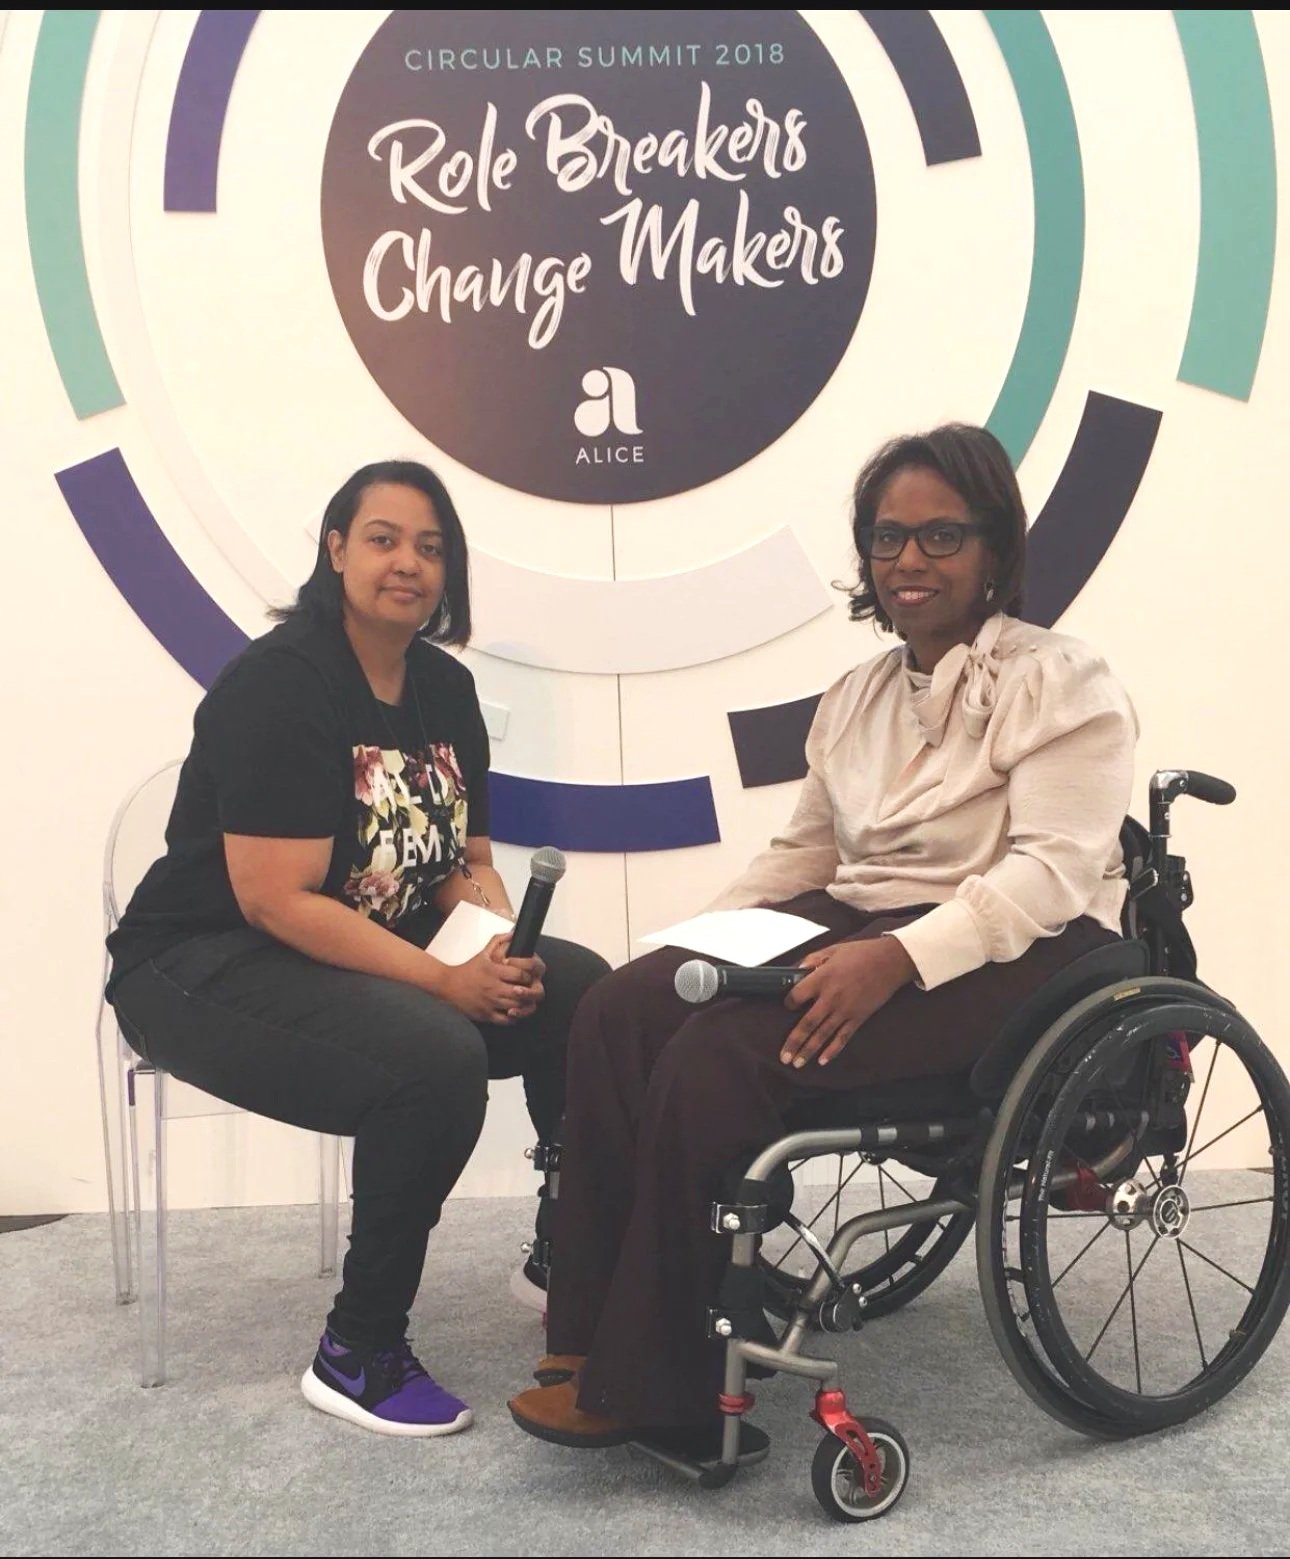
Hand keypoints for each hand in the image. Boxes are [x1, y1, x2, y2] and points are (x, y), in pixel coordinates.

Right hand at [439, 934, 544, 1023]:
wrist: (448, 985)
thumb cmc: (468, 970)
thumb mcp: (483, 953)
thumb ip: (498, 941)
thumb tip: (513, 933)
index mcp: (493, 971)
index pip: (520, 974)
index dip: (528, 976)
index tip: (529, 976)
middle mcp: (492, 987)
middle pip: (520, 992)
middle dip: (528, 991)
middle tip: (530, 989)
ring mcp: (489, 1002)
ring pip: (515, 1006)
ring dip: (523, 1004)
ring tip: (524, 1000)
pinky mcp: (485, 1014)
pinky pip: (505, 1020)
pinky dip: (513, 1017)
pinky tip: (514, 1011)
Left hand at [779, 937, 915, 1069]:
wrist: (890, 962)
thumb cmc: (862, 953)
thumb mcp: (833, 950)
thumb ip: (812, 960)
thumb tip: (798, 969)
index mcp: (822, 978)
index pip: (797, 996)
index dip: (789, 1003)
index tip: (787, 1006)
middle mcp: (831, 997)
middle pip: (807, 1024)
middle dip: (793, 1042)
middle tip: (784, 1057)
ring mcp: (845, 1010)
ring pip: (822, 1035)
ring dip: (808, 1051)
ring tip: (797, 1064)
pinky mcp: (858, 1017)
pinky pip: (843, 1037)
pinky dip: (833, 1050)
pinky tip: (823, 1061)